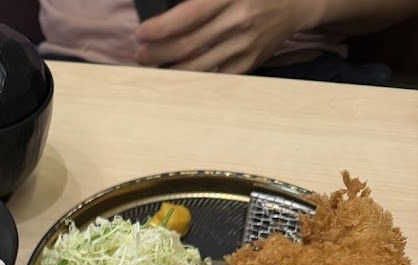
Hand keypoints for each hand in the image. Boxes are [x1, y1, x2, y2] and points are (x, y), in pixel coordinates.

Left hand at [135, 0, 319, 73]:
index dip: (162, 27)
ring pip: (199, 67)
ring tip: (151, 69)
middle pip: (189, 45)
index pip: (190, 15)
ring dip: (170, 72)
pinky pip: (215, 78)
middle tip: (140, 55)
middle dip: (159, 53)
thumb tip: (173, 9)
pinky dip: (193, 82)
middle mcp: (238, 22)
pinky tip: (175, 80)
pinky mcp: (248, 64)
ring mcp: (244, 47)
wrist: (299, 2)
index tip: (141, 34)